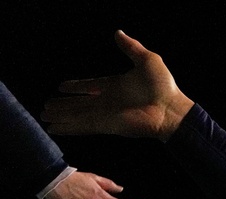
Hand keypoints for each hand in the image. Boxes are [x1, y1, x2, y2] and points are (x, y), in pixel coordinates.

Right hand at [42, 30, 193, 141]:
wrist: (171, 109)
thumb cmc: (163, 86)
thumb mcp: (147, 60)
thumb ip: (131, 47)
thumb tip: (118, 33)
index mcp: (115, 85)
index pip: (90, 86)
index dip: (76, 87)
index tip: (61, 87)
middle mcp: (108, 101)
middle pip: (80, 103)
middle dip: (64, 105)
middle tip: (47, 106)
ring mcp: (106, 114)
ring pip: (77, 114)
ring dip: (61, 116)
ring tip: (44, 116)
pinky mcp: (107, 125)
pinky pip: (83, 125)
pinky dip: (68, 127)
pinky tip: (55, 128)